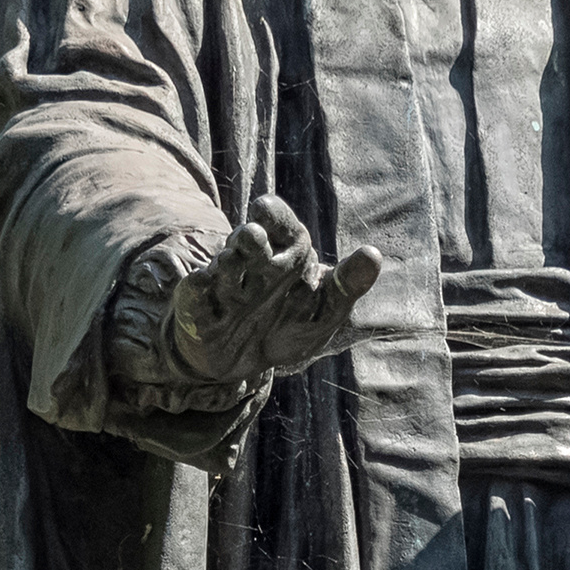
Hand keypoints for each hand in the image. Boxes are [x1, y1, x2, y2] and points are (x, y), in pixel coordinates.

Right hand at [163, 194, 380, 387]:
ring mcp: (223, 283)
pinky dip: (197, 290)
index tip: (264, 209)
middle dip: (250, 239)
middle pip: (249, 240)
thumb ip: (347, 285)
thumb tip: (373, 255)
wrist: (244, 361)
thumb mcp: (325, 310)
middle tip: (252, 236)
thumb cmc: (289, 326)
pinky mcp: (198, 307)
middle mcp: (251, 260)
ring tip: (230, 266)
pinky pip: (196, 295)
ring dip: (227, 265)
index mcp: (284, 250)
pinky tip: (200, 283)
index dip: (272, 215)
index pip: (277, 221)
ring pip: (224, 267)